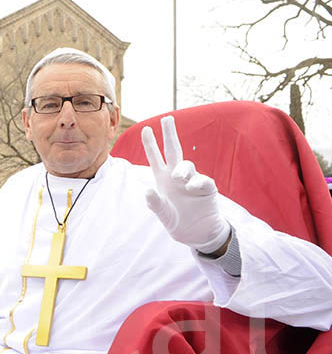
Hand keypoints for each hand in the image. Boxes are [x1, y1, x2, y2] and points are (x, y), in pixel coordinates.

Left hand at [141, 115, 230, 253]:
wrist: (198, 235)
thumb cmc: (178, 222)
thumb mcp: (163, 215)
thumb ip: (154, 204)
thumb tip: (147, 189)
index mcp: (163, 180)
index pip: (155, 158)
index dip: (150, 144)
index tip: (146, 129)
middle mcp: (177, 177)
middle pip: (174, 150)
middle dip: (170, 134)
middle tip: (167, 118)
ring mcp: (192, 181)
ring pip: (187, 165)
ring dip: (182, 169)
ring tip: (178, 178)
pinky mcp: (207, 189)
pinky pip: (203, 180)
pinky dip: (197, 182)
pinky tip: (192, 189)